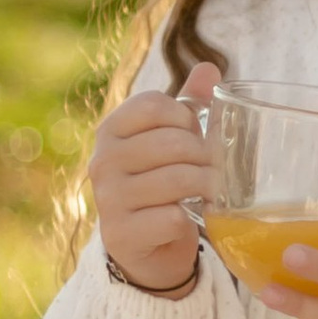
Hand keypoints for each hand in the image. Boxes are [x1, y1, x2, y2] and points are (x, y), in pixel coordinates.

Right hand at [84, 62, 218, 291]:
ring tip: (211, 191)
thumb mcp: (171, 142)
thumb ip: (187, 105)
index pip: (154, 105)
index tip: (196, 135)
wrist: (146, 250)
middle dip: (205, 155)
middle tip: (215, 169)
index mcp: (111, 130)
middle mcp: (103, 161)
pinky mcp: (122, 234)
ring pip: (177, 179)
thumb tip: (208, 68)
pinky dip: (191, 218)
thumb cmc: (161, 186)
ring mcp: (109, 199)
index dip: (186, 117)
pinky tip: (191, 218)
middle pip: (172, 142)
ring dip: (206, 186)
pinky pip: (172, 216)